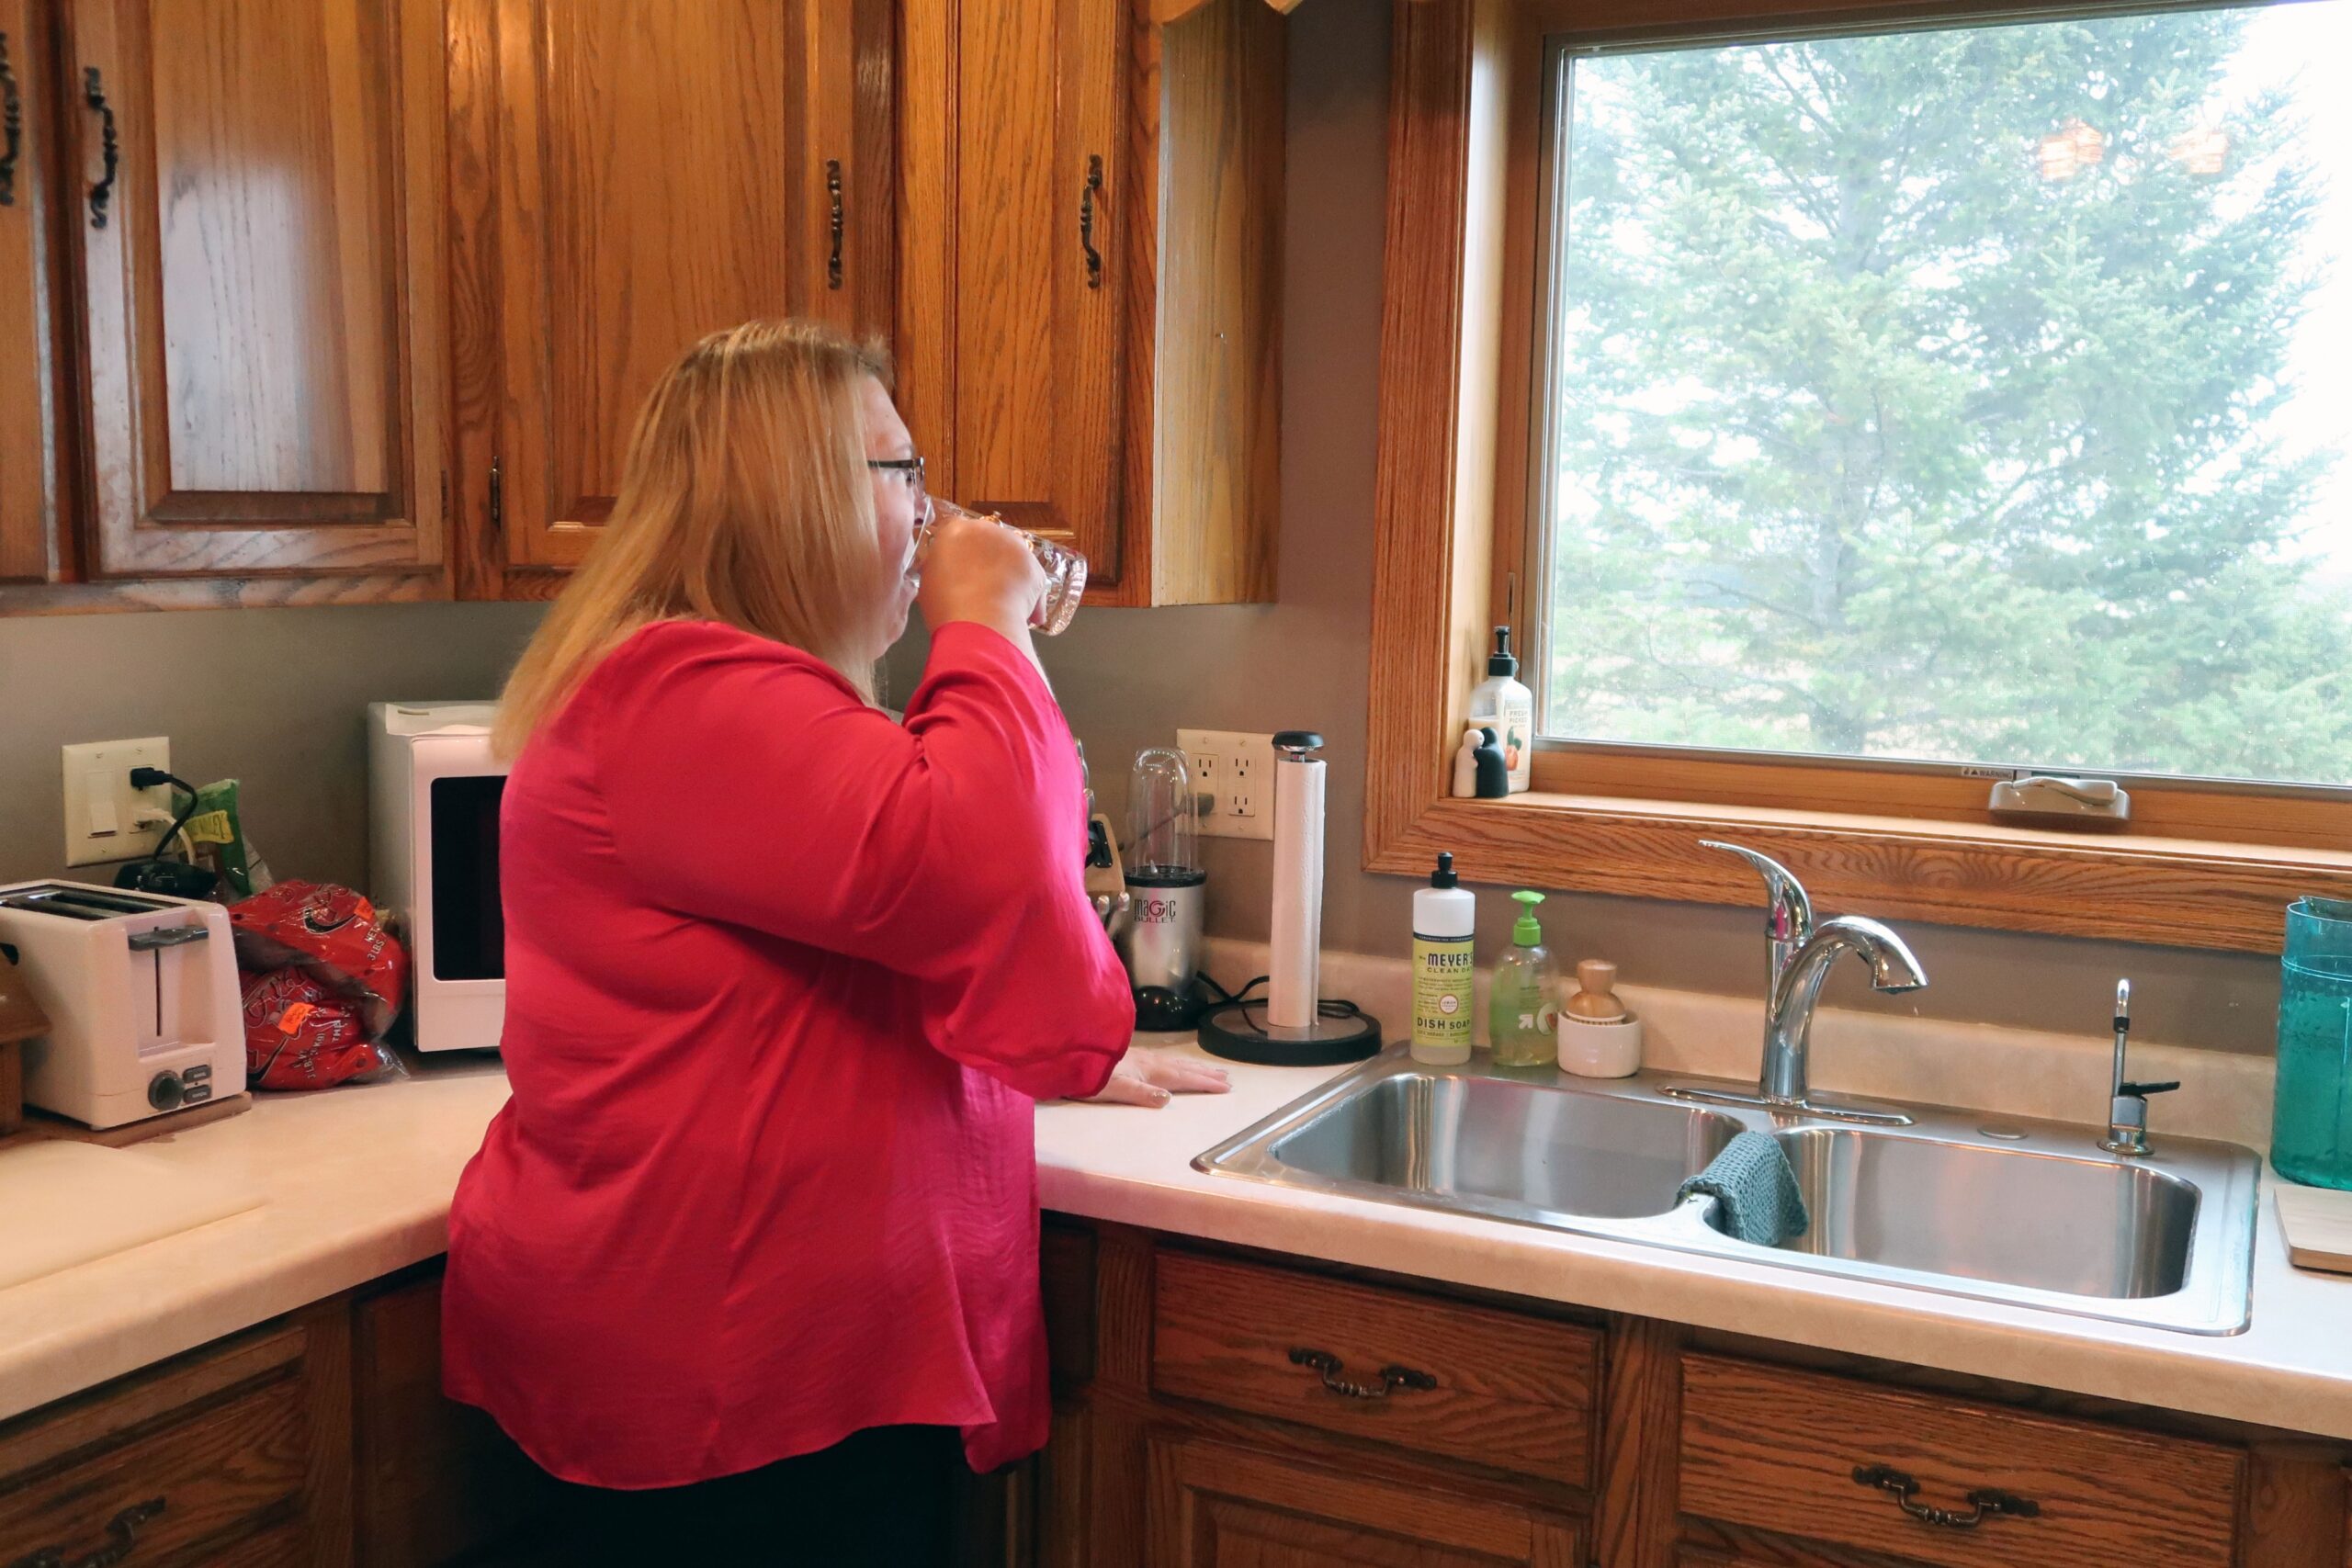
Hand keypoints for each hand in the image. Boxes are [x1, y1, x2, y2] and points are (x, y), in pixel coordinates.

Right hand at [915, 502, 1045, 645]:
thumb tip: (944, 571)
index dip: (955, 552)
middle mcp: (988, 530)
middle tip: (976, 586)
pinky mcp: (1035, 567)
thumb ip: (938, 566)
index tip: (954, 567)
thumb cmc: (946, 605)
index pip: (954, 532)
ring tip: (998, 603)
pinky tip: (1022, 615)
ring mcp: (1015, 547)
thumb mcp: (928, 581)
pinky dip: (1028, 596)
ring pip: (1011, 558)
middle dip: (983, 560)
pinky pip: (1031, 580)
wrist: (979, 624)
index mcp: (956, 530)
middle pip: (986, 541)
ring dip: (1006, 575)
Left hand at [1081, 1047, 1231, 1108]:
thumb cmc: (1089, 1075)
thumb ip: (1140, 1094)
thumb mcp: (1114, 1088)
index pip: (1183, 1079)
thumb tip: (1168, 1099)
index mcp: (1149, 1072)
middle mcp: (1150, 1062)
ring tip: (1211, 1070)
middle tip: (1227, 1077)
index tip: (1225, 1087)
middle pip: (1184, 1068)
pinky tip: (1175, 1063)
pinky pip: (1165, 1059)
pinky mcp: (1134, 1055)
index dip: (1204, 1083)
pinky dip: (1178, 1062)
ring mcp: (1142, 1057)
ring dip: (1195, 1067)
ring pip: (1176, 1062)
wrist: (1069, 1053)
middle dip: (1205, 1074)